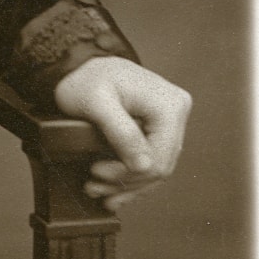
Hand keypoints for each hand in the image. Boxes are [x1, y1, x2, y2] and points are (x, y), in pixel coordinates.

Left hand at [52, 56, 190, 203]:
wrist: (82, 66)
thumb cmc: (86, 79)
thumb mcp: (96, 103)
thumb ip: (121, 132)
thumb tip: (143, 165)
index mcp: (168, 106)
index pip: (158, 157)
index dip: (127, 173)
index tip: (96, 173)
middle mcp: (177, 112)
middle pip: (160, 166)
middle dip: (125, 183)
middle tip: (94, 188)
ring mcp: (171, 121)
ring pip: (156, 168)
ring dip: (127, 185)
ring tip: (99, 192)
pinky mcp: (161, 128)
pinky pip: (152, 160)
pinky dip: (132, 177)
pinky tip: (114, 190)